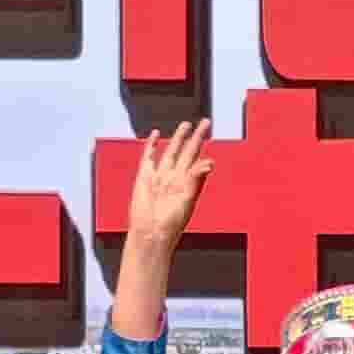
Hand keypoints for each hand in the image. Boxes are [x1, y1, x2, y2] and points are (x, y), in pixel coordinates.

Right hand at [122, 120, 215, 250]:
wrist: (150, 231)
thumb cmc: (171, 221)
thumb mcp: (188, 198)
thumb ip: (196, 178)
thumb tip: (209, 162)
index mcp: (188, 180)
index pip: (197, 154)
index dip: (202, 140)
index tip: (208, 127)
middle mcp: (176, 176)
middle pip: (187, 150)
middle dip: (195, 136)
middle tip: (204, 122)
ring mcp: (160, 175)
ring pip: (170, 151)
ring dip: (177, 138)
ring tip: (185, 125)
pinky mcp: (144, 177)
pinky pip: (148, 157)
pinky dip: (150, 145)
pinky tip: (155, 135)